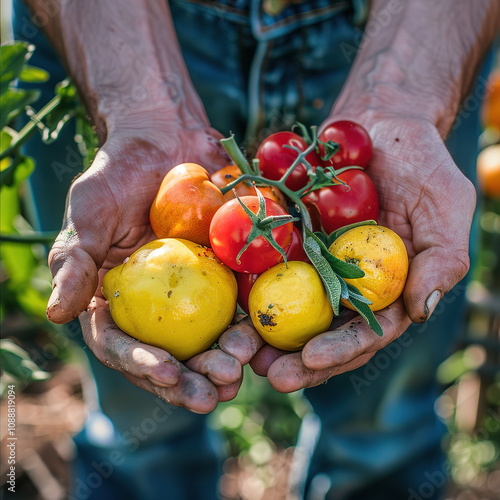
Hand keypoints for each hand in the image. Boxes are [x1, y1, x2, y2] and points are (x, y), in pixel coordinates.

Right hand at [46, 127, 244, 412]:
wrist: (165, 142)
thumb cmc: (118, 175)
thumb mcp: (89, 213)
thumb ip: (74, 261)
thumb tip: (57, 314)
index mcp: (117, 299)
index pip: (122, 344)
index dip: (143, 365)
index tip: (168, 374)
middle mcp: (155, 305)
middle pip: (171, 354)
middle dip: (192, 378)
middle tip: (215, 391)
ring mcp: (193, 292)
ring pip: (208, 338)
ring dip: (225, 360)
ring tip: (239, 372)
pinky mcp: (226, 275)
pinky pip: (240, 305)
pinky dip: (251, 327)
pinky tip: (263, 343)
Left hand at [245, 116, 475, 391]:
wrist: (379, 123)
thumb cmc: (420, 163)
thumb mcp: (444, 205)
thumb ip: (441, 258)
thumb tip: (421, 311)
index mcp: (388, 287)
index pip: (367, 331)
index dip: (341, 349)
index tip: (310, 359)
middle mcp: (350, 283)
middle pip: (324, 331)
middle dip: (298, 359)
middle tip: (269, 375)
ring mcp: (317, 263)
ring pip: (291, 309)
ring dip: (267, 336)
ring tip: (240, 354)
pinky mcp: (290, 240)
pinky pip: (268, 268)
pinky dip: (251, 290)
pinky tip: (230, 309)